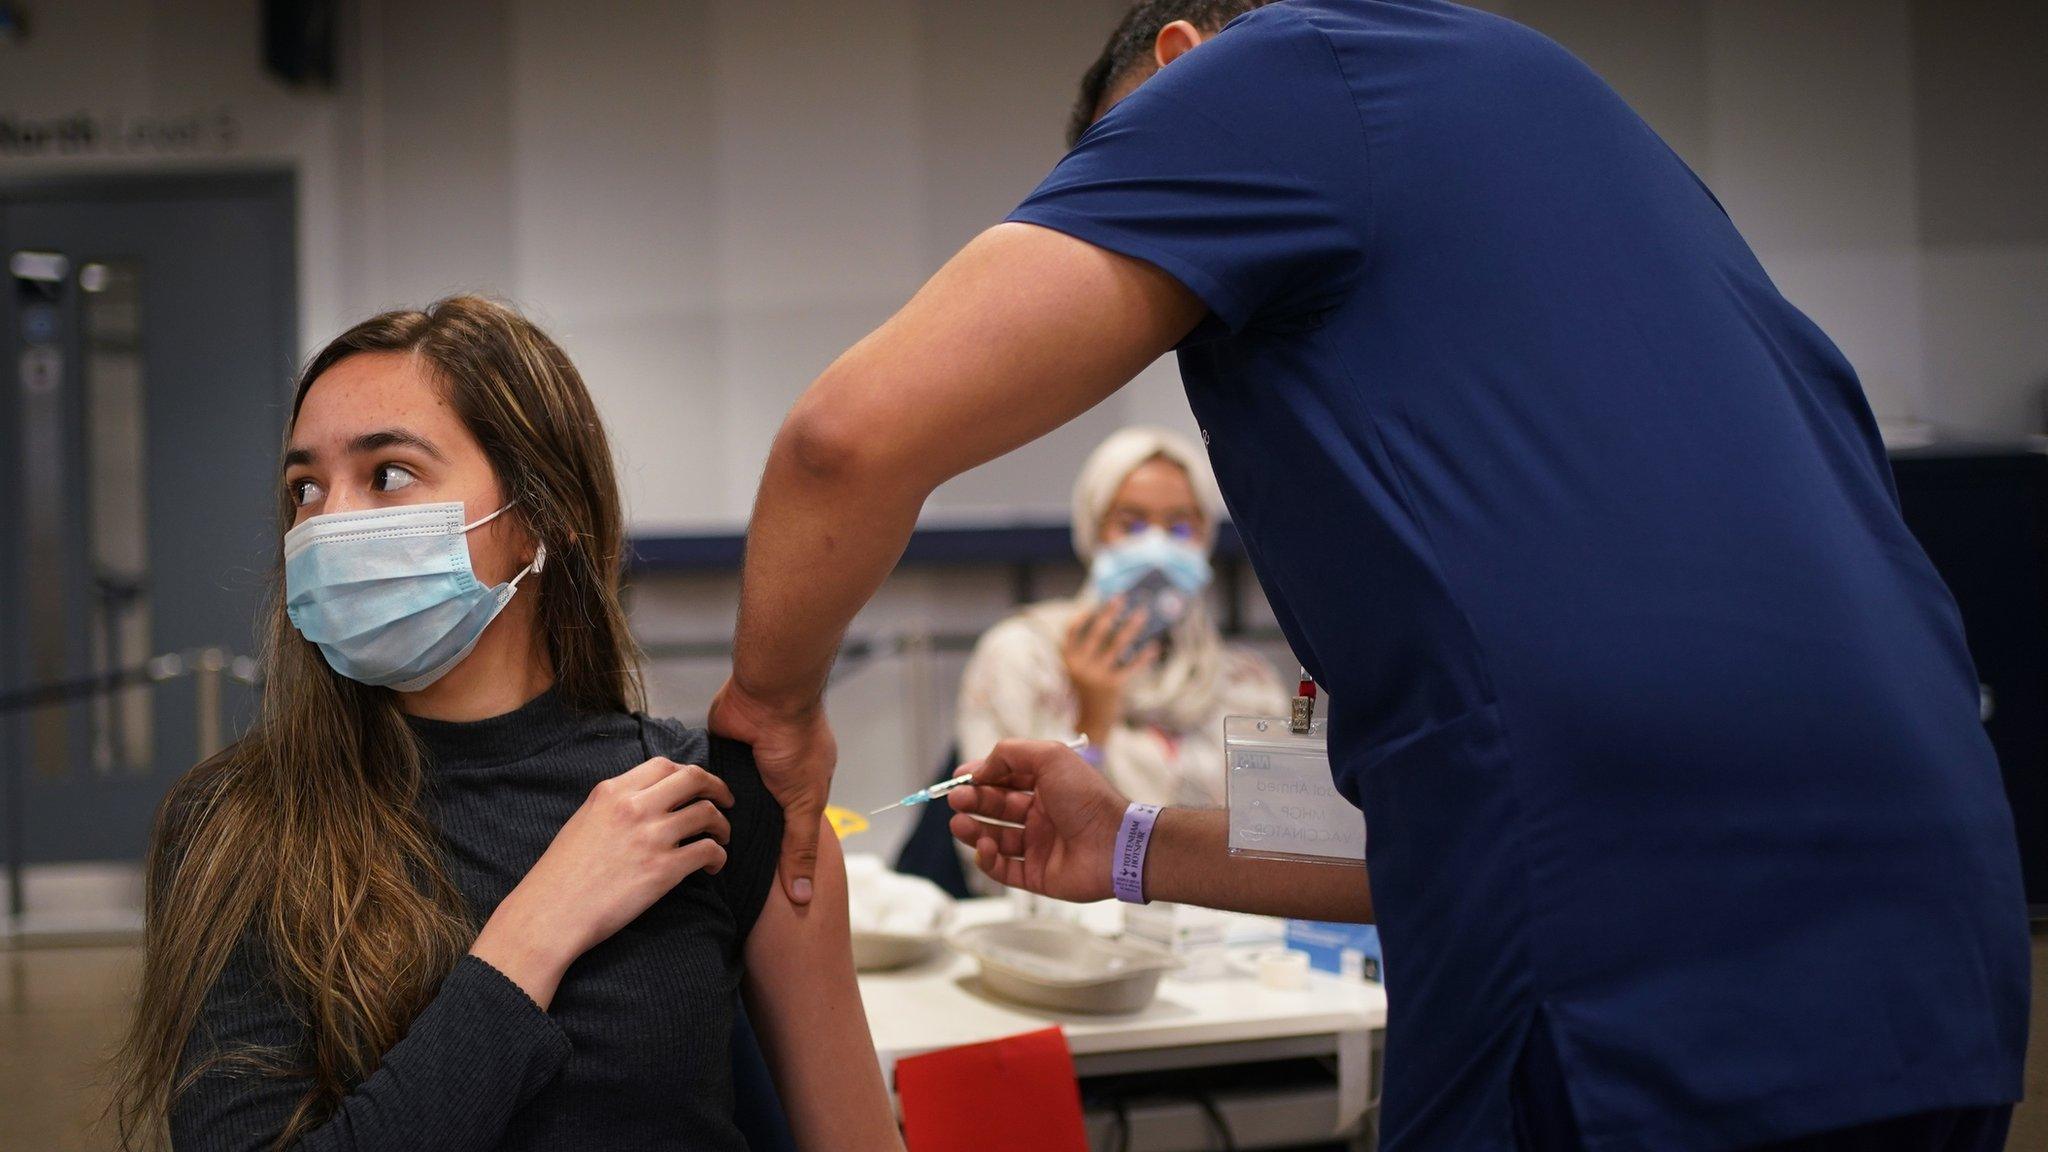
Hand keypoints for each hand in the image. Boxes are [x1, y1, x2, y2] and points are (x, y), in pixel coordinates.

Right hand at [473, 756, 733, 1006]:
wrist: (550, 914)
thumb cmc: (560, 875)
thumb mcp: (583, 821)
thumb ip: (615, 805)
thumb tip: (648, 800)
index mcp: (611, 791)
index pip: (663, 764)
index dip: (688, 772)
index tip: (698, 785)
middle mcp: (634, 807)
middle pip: (694, 778)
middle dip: (717, 787)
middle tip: (726, 801)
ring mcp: (651, 837)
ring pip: (707, 813)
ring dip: (722, 825)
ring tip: (721, 838)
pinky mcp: (663, 869)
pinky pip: (708, 851)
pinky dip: (718, 856)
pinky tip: (713, 866)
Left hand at [708, 677, 834, 905]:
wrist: (767, 695)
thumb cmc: (795, 743)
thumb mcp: (804, 803)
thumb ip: (800, 848)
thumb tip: (803, 898)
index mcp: (800, 790)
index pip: (784, 835)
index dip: (769, 859)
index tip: (749, 890)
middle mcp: (771, 781)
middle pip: (752, 823)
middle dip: (738, 843)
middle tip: (714, 878)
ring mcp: (743, 768)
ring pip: (726, 807)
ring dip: (714, 822)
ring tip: (691, 856)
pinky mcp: (718, 757)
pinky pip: (705, 786)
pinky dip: (698, 799)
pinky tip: (682, 823)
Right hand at [946, 738, 1130, 902]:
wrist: (1115, 843)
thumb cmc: (1087, 797)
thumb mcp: (1050, 756)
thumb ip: (1010, 754)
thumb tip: (980, 768)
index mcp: (1047, 786)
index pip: (1005, 780)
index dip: (981, 778)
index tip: (959, 779)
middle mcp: (1041, 815)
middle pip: (996, 807)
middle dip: (973, 802)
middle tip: (956, 800)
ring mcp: (1038, 846)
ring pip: (995, 838)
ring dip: (973, 829)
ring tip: (960, 823)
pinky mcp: (1036, 875)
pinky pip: (1003, 869)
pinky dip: (987, 859)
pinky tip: (983, 846)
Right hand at [1061, 599, 1159, 743]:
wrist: (1090, 722)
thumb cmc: (1087, 692)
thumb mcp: (1079, 671)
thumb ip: (1089, 651)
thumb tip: (1115, 625)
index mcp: (1068, 660)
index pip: (1071, 631)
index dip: (1082, 616)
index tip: (1094, 604)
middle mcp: (1080, 666)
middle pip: (1097, 632)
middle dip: (1110, 612)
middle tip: (1123, 597)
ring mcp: (1096, 675)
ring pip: (1117, 645)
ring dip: (1131, 627)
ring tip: (1143, 614)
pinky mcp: (1113, 685)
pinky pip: (1131, 665)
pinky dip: (1144, 655)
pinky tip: (1153, 646)